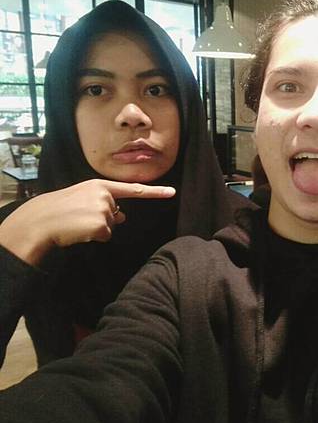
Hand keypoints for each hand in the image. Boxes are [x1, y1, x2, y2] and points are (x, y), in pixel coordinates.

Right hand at [0, 179, 174, 265]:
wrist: (41, 219)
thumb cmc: (60, 208)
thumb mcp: (83, 198)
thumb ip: (105, 203)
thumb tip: (123, 216)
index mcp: (100, 185)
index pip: (133, 189)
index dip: (155, 192)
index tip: (172, 192)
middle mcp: (105, 195)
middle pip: (117, 213)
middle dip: (103, 218)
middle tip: (79, 217)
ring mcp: (104, 210)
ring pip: (111, 226)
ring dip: (97, 228)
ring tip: (77, 223)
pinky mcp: (102, 225)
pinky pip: (106, 236)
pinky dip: (94, 237)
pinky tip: (80, 231)